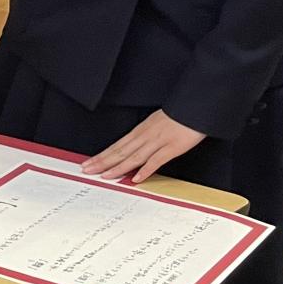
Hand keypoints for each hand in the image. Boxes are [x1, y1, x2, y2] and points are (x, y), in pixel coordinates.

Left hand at [81, 110, 204, 183]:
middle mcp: (145, 135)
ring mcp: (158, 141)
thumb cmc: (178, 114)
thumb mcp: (156, 122)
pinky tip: (135, 178)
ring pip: (133, 156)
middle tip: (86, 170)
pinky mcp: (172, 147)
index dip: (101, 155)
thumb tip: (134, 146)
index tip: (88, 162)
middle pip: (120, 151)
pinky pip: (156, 160)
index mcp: (140, 130)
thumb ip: (145, 134)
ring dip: (117, 167)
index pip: (116, 145)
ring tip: (104, 176)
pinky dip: (145, 170)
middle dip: (102, 162)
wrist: (195, 105)